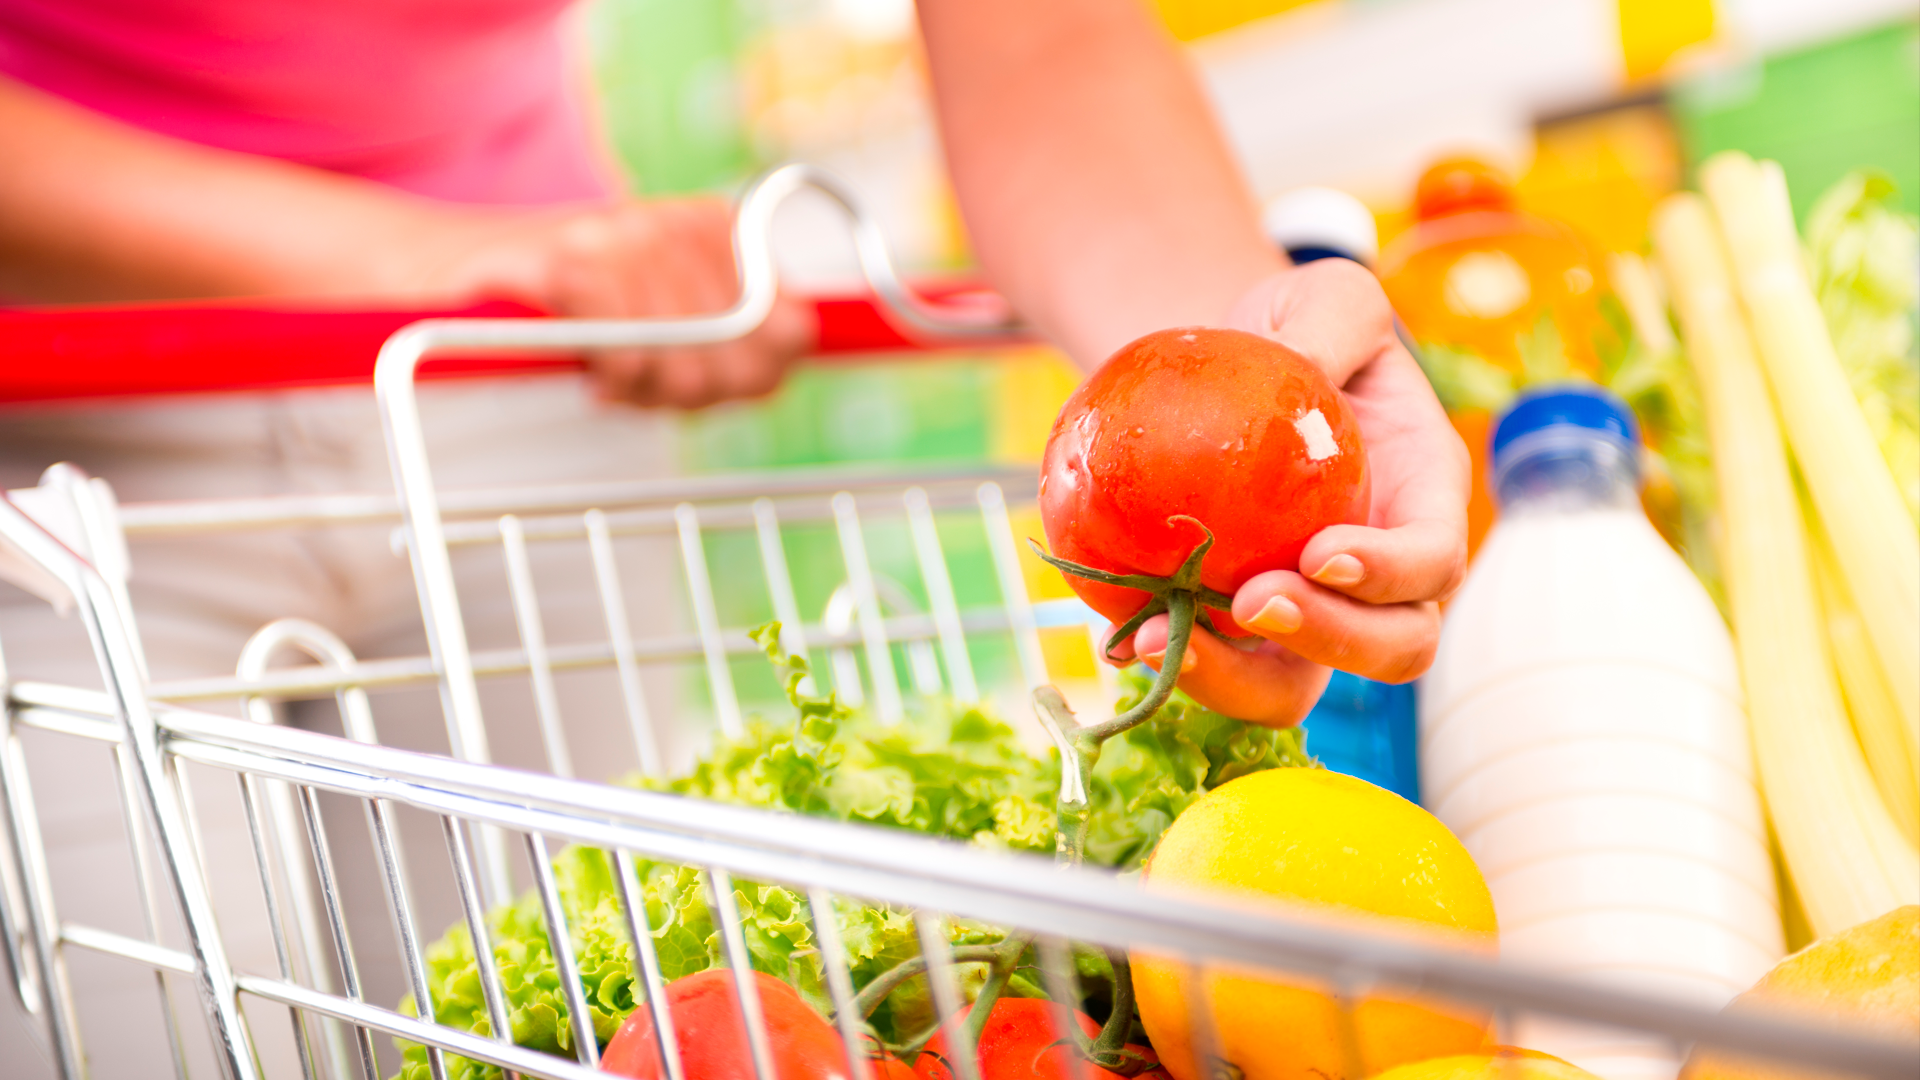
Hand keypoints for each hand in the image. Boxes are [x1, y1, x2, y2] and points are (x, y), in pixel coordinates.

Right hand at [429, 198, 815, 408]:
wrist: (433, 267)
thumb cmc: (556, 307)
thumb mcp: (654, 317)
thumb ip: (728, 336)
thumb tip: (791, 354)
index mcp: (707, 225)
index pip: (790, 331)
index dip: (754, 377)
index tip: (704, 387)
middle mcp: (669, 220)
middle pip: (742, 354)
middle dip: (700, 391)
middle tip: (645, 389)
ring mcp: (617, 235)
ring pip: (686, 357)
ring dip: (647, 388)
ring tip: (608, 378)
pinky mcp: (563, 262)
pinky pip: (625, 349)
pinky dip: (613, 376)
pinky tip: (589, 375)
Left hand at [1104, 258, 1468, 725]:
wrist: (1233, 368)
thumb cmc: (1295, 327)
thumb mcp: (1325, 296)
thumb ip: (1329, 320)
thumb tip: (1293, 364)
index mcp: (1423, 498)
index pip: (1433, 559)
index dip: (1391, 573)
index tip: (1321, 555)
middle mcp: (1382, 576)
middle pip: (1392, 647)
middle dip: (1331, 641)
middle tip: (1249, 602)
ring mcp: (1313, 613)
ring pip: (1296, 686)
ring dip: (1234, 680)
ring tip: (1161, 641)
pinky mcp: (1240, 631)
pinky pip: (1218, 669)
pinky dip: (1170, 664)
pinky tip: (1118, 637)